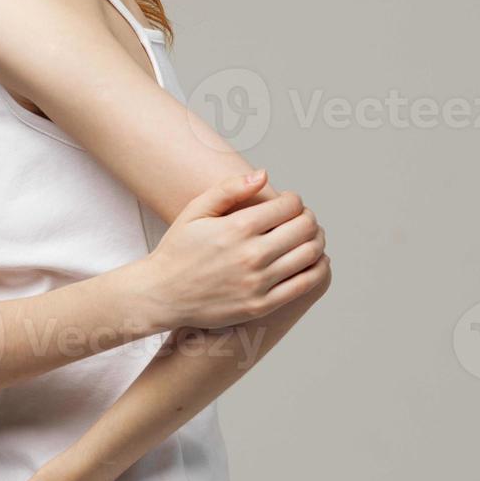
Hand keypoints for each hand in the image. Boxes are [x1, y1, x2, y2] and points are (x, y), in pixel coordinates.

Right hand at [137, 169, 329, 329]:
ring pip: (309, 255)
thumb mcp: (195, 211)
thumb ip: (230, 189)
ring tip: (309, 237)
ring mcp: (257, 283)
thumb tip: (264, 175)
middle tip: (302, 218)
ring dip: (317, 241)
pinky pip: (304, 284)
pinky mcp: (261, 305)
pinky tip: (313, 261)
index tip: (289, 203)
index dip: (294, 200)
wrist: (162, 295)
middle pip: (305, 228)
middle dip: (308, 218)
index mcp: (237, 228)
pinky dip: (317, 269)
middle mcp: (251, 255)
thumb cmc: (177, 250)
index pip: (289, 206)